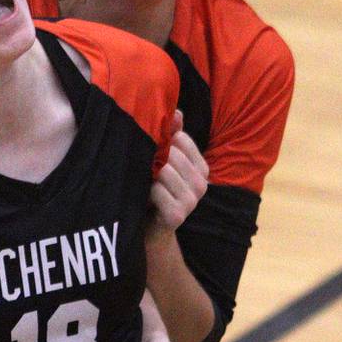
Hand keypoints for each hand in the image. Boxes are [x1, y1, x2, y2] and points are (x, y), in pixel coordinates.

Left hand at [149, 111, 208, 236]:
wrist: (149, 231)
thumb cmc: (155, 192)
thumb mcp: (163, 161)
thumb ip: (171, 135)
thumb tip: (176, 110)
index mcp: (201, 167)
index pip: (181, 138)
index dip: (160, 141)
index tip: (148, 150)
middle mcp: (202, 183)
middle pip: (172, 153)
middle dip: (151, 156)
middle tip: (140, 167)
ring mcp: (192, 200)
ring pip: (164, 170)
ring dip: (146, 174)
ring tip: (141, 182)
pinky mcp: (178, 214)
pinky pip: (157, 190)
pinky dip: (145, 191)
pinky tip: (143, 197)